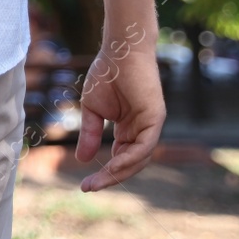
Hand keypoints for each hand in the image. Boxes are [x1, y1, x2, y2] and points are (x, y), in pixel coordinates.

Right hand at [75, 43, 164, 191]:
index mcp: (128, 129)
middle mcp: (141, 130)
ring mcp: (150, 126)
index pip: (119, 157)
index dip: (103, 172)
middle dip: (109, 177)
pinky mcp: (156, 119)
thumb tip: (82, 159)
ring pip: (138, 159)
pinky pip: (145, 146)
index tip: (84, 184)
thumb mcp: (92, 109)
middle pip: (129, 163)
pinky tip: (113, 166)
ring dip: (118, 172)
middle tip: (89, 188)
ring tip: (98, 181)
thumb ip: (90, 133)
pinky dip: (129, 158)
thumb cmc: (107, 73)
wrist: (120, 51)